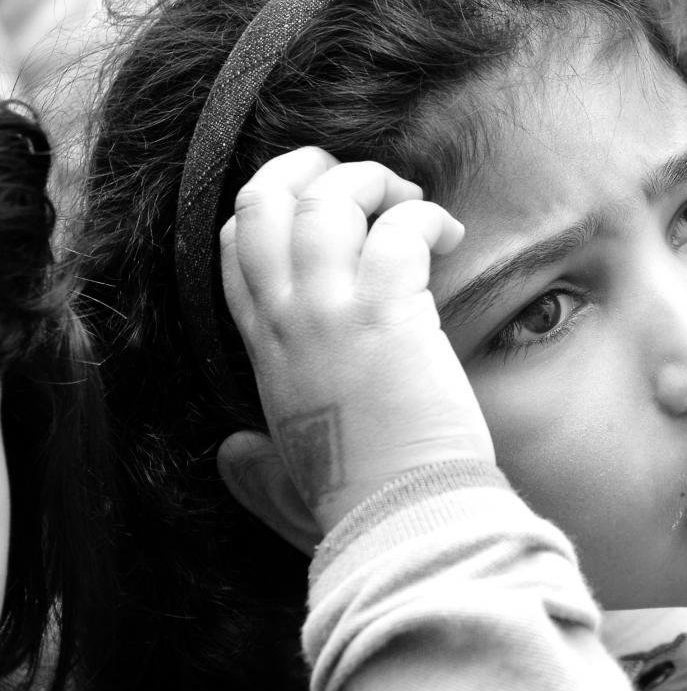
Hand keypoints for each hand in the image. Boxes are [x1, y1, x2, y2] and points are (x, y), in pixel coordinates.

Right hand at [220, 147, 494, 533]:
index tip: (326, 210)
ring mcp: (330, 311)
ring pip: (327, 199)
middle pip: (263, 202)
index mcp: (262, 350)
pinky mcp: (387, 311)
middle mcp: (285, 321)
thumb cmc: (356, 504)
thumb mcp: (283, 485)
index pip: (234, 247)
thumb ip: (254, 469)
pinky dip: (425, 216)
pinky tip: (448, 234)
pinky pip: (398, 227)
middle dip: (309, 170)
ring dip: (373, 183)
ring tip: (412, 204)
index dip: (274, 209)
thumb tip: (233, 455)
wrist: (400, 521)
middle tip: (365, 181)